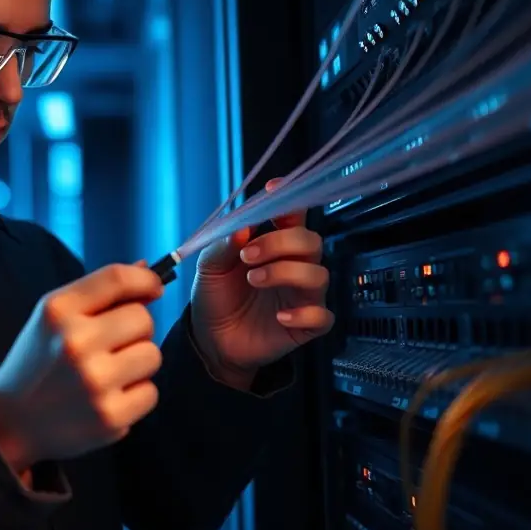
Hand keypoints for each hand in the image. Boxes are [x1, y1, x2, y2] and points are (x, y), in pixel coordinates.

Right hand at [0, 263, 164, 475]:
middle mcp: (75, 343)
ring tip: (109, 373)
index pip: (117, 279)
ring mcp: (94, 382)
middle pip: (143, 319)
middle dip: (135, 330)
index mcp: (58, 311)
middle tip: (113, 345)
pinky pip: (151, 392)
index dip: (145, 279)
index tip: (153, 287)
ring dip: (137, 363)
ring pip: (152, 355)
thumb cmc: (38, 362)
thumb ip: (100, 292)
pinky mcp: (109, 417)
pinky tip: (109, 398)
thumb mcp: (54, 317)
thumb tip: (148, 271)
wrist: (9, 422)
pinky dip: (135, 396)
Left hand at [190, 178, 333, 388]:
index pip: (293, 216)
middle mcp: (294, 265)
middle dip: (280, 243)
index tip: (273, 190)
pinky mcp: (305, 325)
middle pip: (310, 242)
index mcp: (274, 244)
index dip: (289, 200)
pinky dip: (303, 314)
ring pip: (318, 275)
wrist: (209, 339)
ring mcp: (302, 295)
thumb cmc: (215, 296)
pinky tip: (279, 316)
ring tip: (253, 280)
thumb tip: (242, 225)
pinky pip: (322, 316)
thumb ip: (224, 244)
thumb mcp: (209, 266)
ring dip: (285, 273)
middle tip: (247, 255)